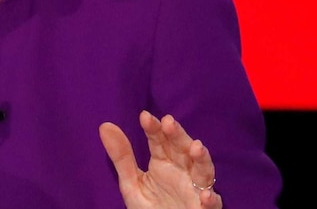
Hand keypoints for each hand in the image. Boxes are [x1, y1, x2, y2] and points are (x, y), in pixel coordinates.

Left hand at [99, 110, 221, 208]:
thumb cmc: (151, 208)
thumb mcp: (132, 184)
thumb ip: (121, 158)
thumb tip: (104, 125)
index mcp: (163, 162)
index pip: (159, 140)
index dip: (154, 128)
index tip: (144, 116)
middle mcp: (182, 171)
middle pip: (183, 148)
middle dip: (178, 135)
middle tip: (169, 122)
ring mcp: (195, 189)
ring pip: (204, 171)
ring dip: (203, 160)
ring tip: (196, 148)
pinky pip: (212, 204)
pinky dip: (211, 199)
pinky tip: (205, 195)